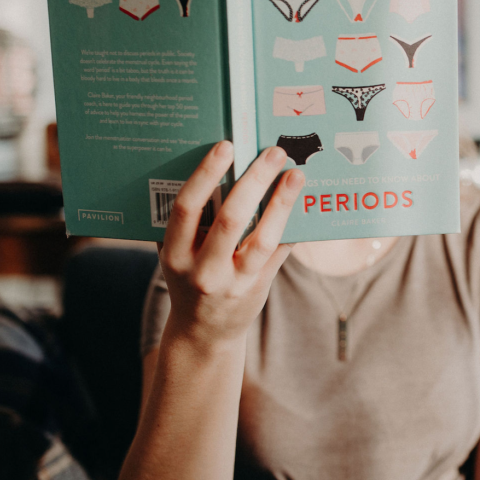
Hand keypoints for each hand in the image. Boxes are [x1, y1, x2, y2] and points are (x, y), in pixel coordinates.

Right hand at [157, 141, 303, 349]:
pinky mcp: (259, 287)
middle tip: (274, 152)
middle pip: (231, 218)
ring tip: (297, 174)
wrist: (201, 333)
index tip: (226, 146)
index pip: (187, 207)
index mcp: (175, 253)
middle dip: (255, 181)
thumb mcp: (177, 254)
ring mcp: (233, 282)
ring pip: (263, 237)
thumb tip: (218, 167)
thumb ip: (191, 221)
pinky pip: (279, 252)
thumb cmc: (188, 279)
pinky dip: (292, 226)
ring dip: (282, 203)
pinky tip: (305, 203)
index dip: (206, 174)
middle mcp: (203, 269)